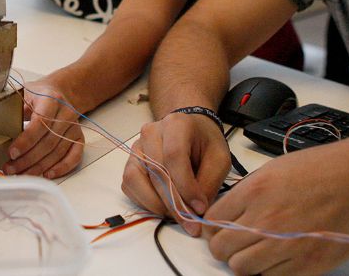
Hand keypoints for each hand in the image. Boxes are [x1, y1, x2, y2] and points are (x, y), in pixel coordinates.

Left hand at [4, 78, 83, 178]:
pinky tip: (47, 175)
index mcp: (51, 99)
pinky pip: (74, 156)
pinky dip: (62, 168)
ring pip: (58, 152)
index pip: (40, 123)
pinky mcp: (79, 138)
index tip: (11, 153)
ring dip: (39, 167)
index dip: (25, 141)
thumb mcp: (24, 94)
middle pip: (48, 142)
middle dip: (27, 159)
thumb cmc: (37, 95)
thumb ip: (14, 109)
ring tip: (21, 174)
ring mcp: (74, 127)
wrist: (59, 92)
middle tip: (10, 168)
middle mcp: (66, 113)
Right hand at [121, 112, 229, 234]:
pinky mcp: (130, 163)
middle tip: (190, 223)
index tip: (199, 208)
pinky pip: (130, 187)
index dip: (186, 186)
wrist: (190, 131)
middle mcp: (150, 133)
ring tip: (177, 214)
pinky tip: (165, 205)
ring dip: (156, 203)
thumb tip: (195, 210)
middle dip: (174, 203)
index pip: (174, 156)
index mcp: (176, 124)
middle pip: (155, 171)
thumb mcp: (219, 159)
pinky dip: (145, 202)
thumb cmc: (205, 144)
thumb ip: (209, 182)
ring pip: (135, 180)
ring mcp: (136, 148)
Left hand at [202, 134, 348, 274]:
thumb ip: (246, 195)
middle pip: (222, 248)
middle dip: (224, 246)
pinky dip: (270, 271)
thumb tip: (228, 215)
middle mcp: (266, 220)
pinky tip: (277, 258)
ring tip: (256, 251)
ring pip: (242, 268)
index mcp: (254, 192)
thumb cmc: (320, 170)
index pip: (213, 221)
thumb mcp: (272, 171)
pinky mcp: (308, 264)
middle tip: (234, 242)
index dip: (213, 227)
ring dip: (244, 261)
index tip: (219, 228)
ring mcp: (287, 245)